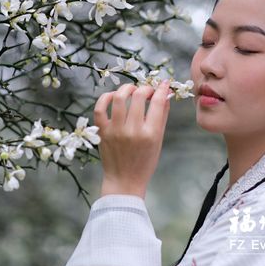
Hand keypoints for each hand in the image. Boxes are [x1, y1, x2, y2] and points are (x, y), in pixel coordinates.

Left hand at [94, 81, 172, 198]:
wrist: (124, 180)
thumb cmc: (144, 162)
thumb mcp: (158, 141)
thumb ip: (162, 117)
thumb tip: (164, 96)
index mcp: (151, 134)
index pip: (158, 103)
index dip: (162, 89)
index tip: (163, 84)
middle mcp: (133, 130)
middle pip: (139, 97)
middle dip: (145, 88)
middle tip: (147, 90)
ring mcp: (115, 130)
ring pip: (119, 98)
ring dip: (127, 88)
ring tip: (131, 90)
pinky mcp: (102, 132)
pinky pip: (100, 108)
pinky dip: (105, 98)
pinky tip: (113, 96)